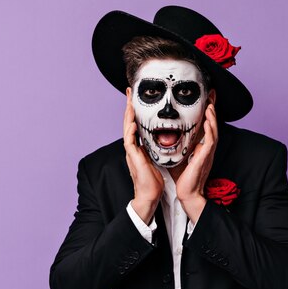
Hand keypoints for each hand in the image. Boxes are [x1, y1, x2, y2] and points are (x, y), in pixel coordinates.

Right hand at [123, 88, 163, 223]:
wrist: (149, 196)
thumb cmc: (153, 180)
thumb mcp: (156, 158)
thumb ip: (154, 148)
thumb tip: (160, 139)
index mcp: (138, 147)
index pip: (136, 124)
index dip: (135, 111)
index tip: (136, 98)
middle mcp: (133, 147)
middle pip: (128, 122)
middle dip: (129, 107)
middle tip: (129, 92)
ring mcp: (131, 152)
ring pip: (127, 129)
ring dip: (128, 115)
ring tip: (129, 102)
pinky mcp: (133, 158)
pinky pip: (129, 142)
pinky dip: (130, 131)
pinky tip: (132, 122)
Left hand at [176, 103, 217, 223]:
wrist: (187, 193)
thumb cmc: (184, 178)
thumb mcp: (182, 156)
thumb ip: (182, 146)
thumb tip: (174, 136)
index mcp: (202, 148)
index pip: (205, 127)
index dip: (206, 114)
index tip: (205, 101)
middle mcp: (207, 149)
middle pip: (212, 126)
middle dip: (212, 111)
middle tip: (211, 97)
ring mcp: (208, 153)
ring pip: (213, 131)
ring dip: (212, 117)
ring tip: (210, 105)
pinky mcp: (205, 157)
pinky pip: (211, 141)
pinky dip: (210, 130)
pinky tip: (208, 121)